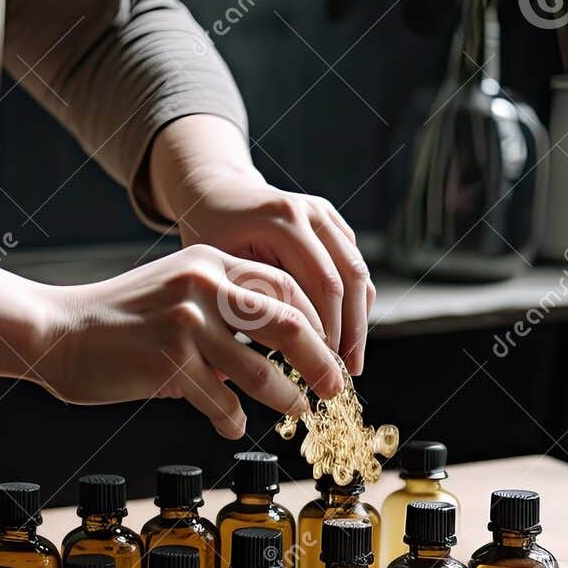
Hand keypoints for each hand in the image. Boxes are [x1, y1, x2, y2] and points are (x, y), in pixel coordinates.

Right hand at [33, 245, 344, 438]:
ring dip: (287, 398)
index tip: (330, 349)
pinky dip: (233, 420)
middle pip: (290, 324)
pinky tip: (233, 426)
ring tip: (295, 409)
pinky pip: (222, 403)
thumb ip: (224, 305)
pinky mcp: (168, 365)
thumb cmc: (118, 318)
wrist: (56, 332)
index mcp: (210, 261)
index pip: (288, 286)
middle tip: (334, 386)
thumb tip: (280, 344)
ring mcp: (186, 325)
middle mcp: (204, 286)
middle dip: (322, 362)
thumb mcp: (176, 289)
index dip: (318, 322)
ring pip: (263, 372)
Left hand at [146, 115, 373, 374]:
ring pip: (358, 274)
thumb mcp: (217, 267)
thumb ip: (248, 299)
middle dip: (349, 332)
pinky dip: (355, 303)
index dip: (327, 330)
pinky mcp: (333, 223)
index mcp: (282, 219)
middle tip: (344, 374)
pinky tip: (346, 337)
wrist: (217, 193)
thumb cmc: (208, 236)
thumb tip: (272, 354)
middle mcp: (310, 212)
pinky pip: (353, 266)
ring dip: (358, 321)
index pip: (321, 284)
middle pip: (348, 280)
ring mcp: (326, 214)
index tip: (322, 368)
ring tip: (351, 362)